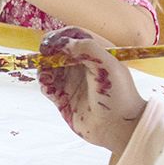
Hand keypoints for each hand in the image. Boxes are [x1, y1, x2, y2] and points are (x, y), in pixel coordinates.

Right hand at [37, 27, 145, 154]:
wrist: (118, 128)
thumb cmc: (119, 96)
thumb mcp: (109, 66)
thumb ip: (88, 49)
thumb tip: (63, 43)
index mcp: (96, 54)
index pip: (74, 36)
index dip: (60, 37)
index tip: (51, 43)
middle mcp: (82, 65)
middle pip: (58, 50)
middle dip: (48, 51)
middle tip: (44, 57)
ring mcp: (72, 81)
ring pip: (49, 67)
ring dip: (44, 68)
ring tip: (47, 76)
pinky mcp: (63, 97)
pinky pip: (47, 85)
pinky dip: (44, 83)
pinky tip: (49, 88)